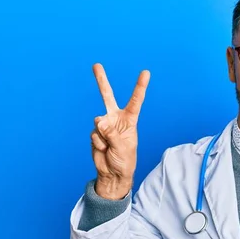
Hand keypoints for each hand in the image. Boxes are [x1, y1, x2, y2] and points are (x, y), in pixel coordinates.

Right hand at [90, 63, 150, 198]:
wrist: (112, 173)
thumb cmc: (124, 160)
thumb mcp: (123, 147)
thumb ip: (111, 133)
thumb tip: (98, 120)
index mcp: (130, 120)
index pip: (136, 101)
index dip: (140, 86)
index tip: (145, 72)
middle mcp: (116, 119)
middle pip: (107, 96)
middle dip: (101, 81)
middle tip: (96, 65)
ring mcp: (104, 125)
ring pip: (99, 122)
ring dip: (104, 137)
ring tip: (110, 147)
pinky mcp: (95, 133)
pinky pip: (94, 135)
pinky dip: (99, 144)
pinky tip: (104, 150)